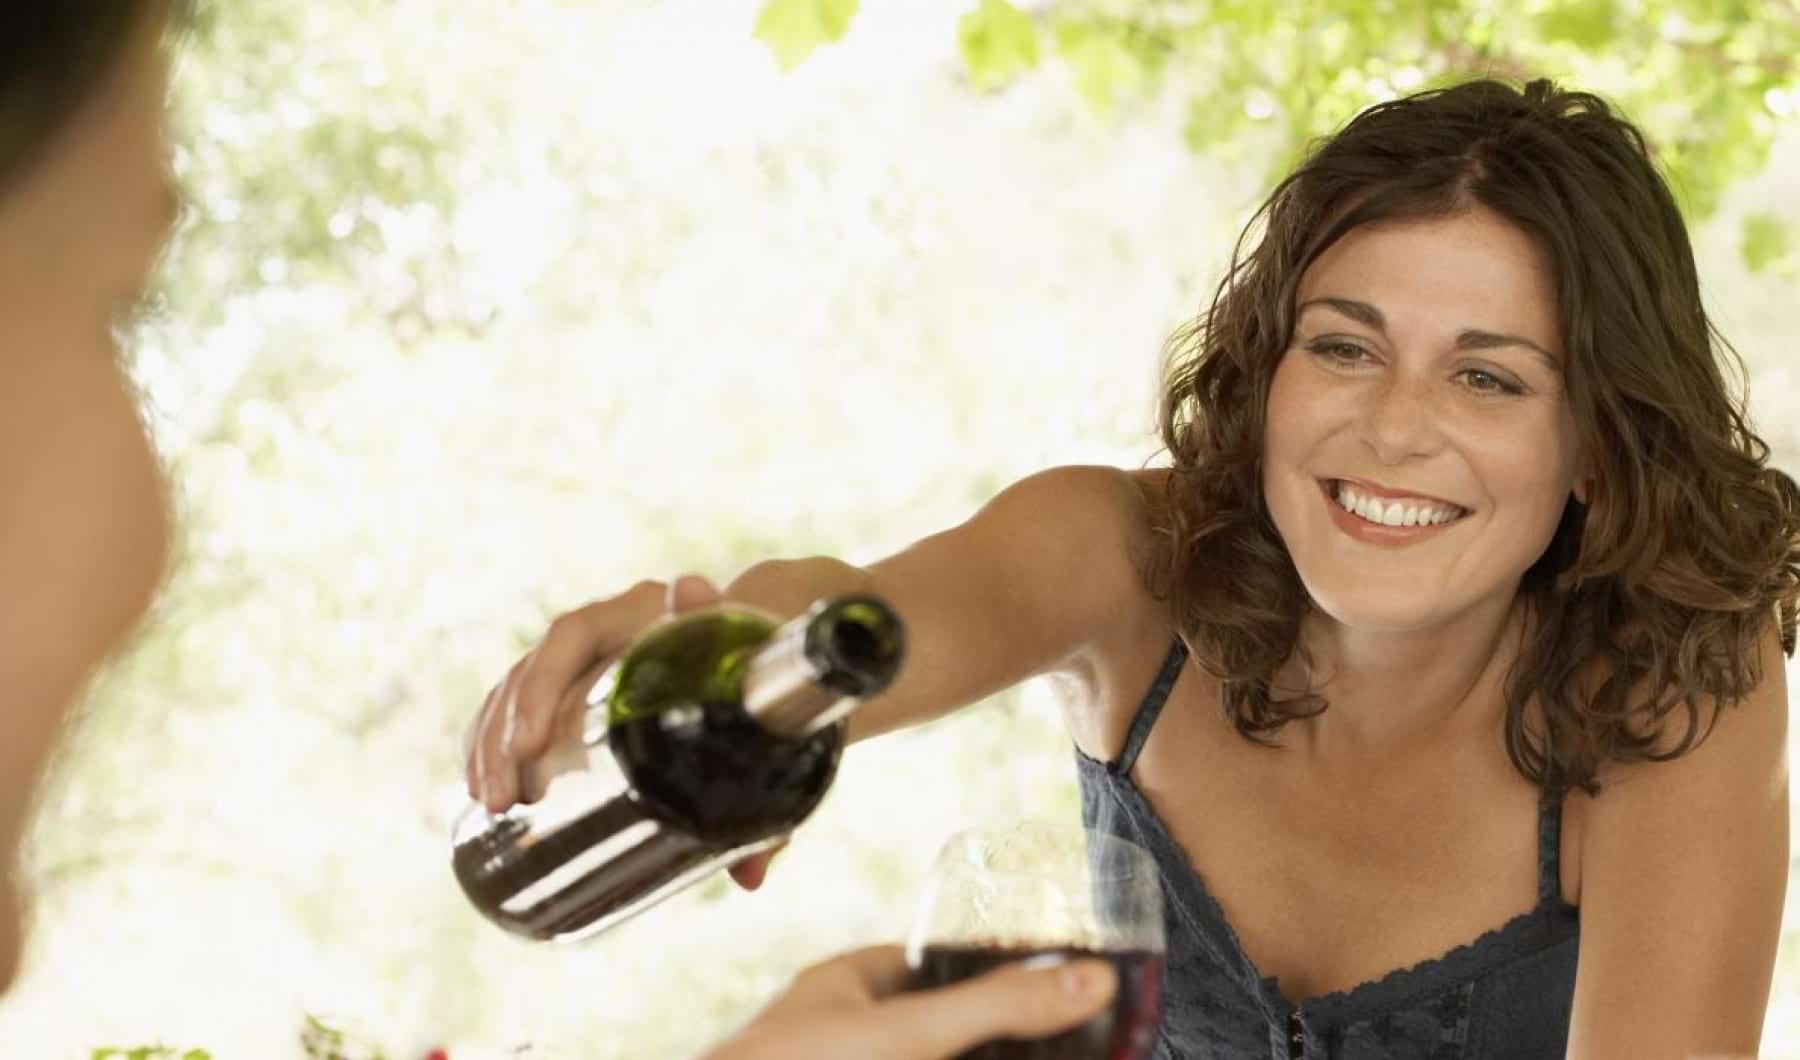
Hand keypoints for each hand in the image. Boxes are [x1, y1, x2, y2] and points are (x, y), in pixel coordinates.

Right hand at [461, 571, 785, 888]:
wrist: (774, 654)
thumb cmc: (773, 685)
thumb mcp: (767, 721)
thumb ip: (764, 791)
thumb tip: (750, 877)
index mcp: (650, 612)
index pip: (573, 634)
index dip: (543, 685)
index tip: (532, 744)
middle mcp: (612, 624)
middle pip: (536, 666)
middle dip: (506, 733)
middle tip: (501, 799)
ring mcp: (592, 651)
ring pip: (518, 684)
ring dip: (491, 741)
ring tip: (489, 803)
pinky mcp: (581, 682)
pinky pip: (519, 699)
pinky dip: (493, 737)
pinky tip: (479, 783)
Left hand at [698, 945, 1117, 1059]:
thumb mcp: (910, 1034)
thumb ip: (998, 1006)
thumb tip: (1093, 980)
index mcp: (849, 983)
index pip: (939, 962)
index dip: (998, 973)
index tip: (1061, 989)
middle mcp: (843, 1033)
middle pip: (942, 1028)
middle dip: (1000, 1039)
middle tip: (1069, 1044)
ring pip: (928, 1055)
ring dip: (986, 1056)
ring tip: (1054, 1058)